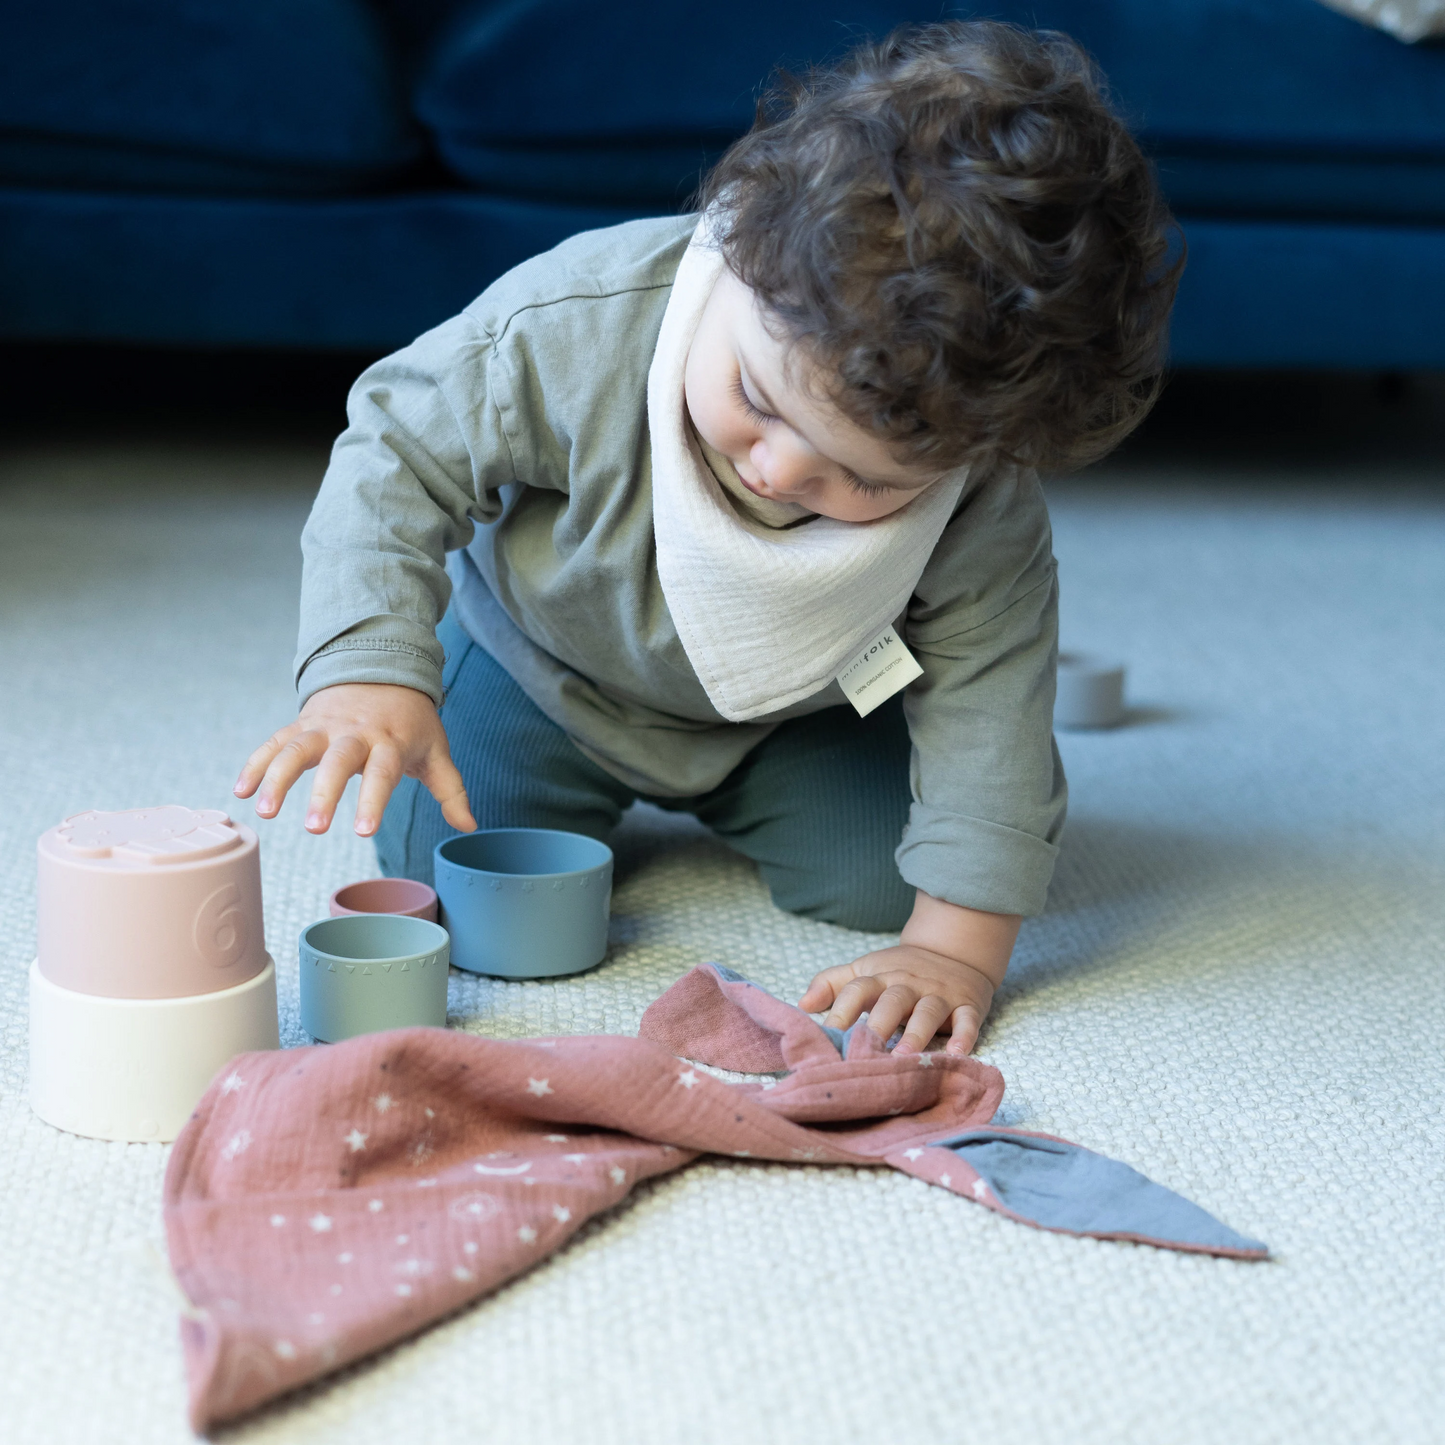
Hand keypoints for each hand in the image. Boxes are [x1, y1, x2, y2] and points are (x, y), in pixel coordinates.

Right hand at [234, 683, 476, 837]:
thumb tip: (469, 827)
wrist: (381, 668)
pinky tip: (242, 791)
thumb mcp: (437, 750)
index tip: (364, 831)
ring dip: (278, 778)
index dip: (374, 801)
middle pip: (337, 762)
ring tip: (265, 812)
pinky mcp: (302, 723)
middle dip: (324, 793)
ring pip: (297, 749)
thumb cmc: (412, 722)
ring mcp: (325, 726)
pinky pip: (275, 742)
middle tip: (314, 828)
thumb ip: (451, 790)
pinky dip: (256, 764)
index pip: (383, 773)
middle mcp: (355, 733)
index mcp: (390, 742)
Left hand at [799, 892, 1019, 1055]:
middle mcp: (908, 984)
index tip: (828, 1034)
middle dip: (879, 1024)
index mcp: (880, 977)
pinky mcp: (968, 1005)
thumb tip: (802, 1004)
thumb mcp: (865, 970)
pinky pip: (968, 1020)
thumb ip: (832, 984)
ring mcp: (939, 995)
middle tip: (865, 1051)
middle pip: (892, 1001)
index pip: (857, 989)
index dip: (841, 1010)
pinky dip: (964, 1036)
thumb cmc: (899, 970)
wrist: (953, 950)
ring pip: (927, 1011)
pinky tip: (956, 1054)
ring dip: (917, 1034)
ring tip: (904, 1057)